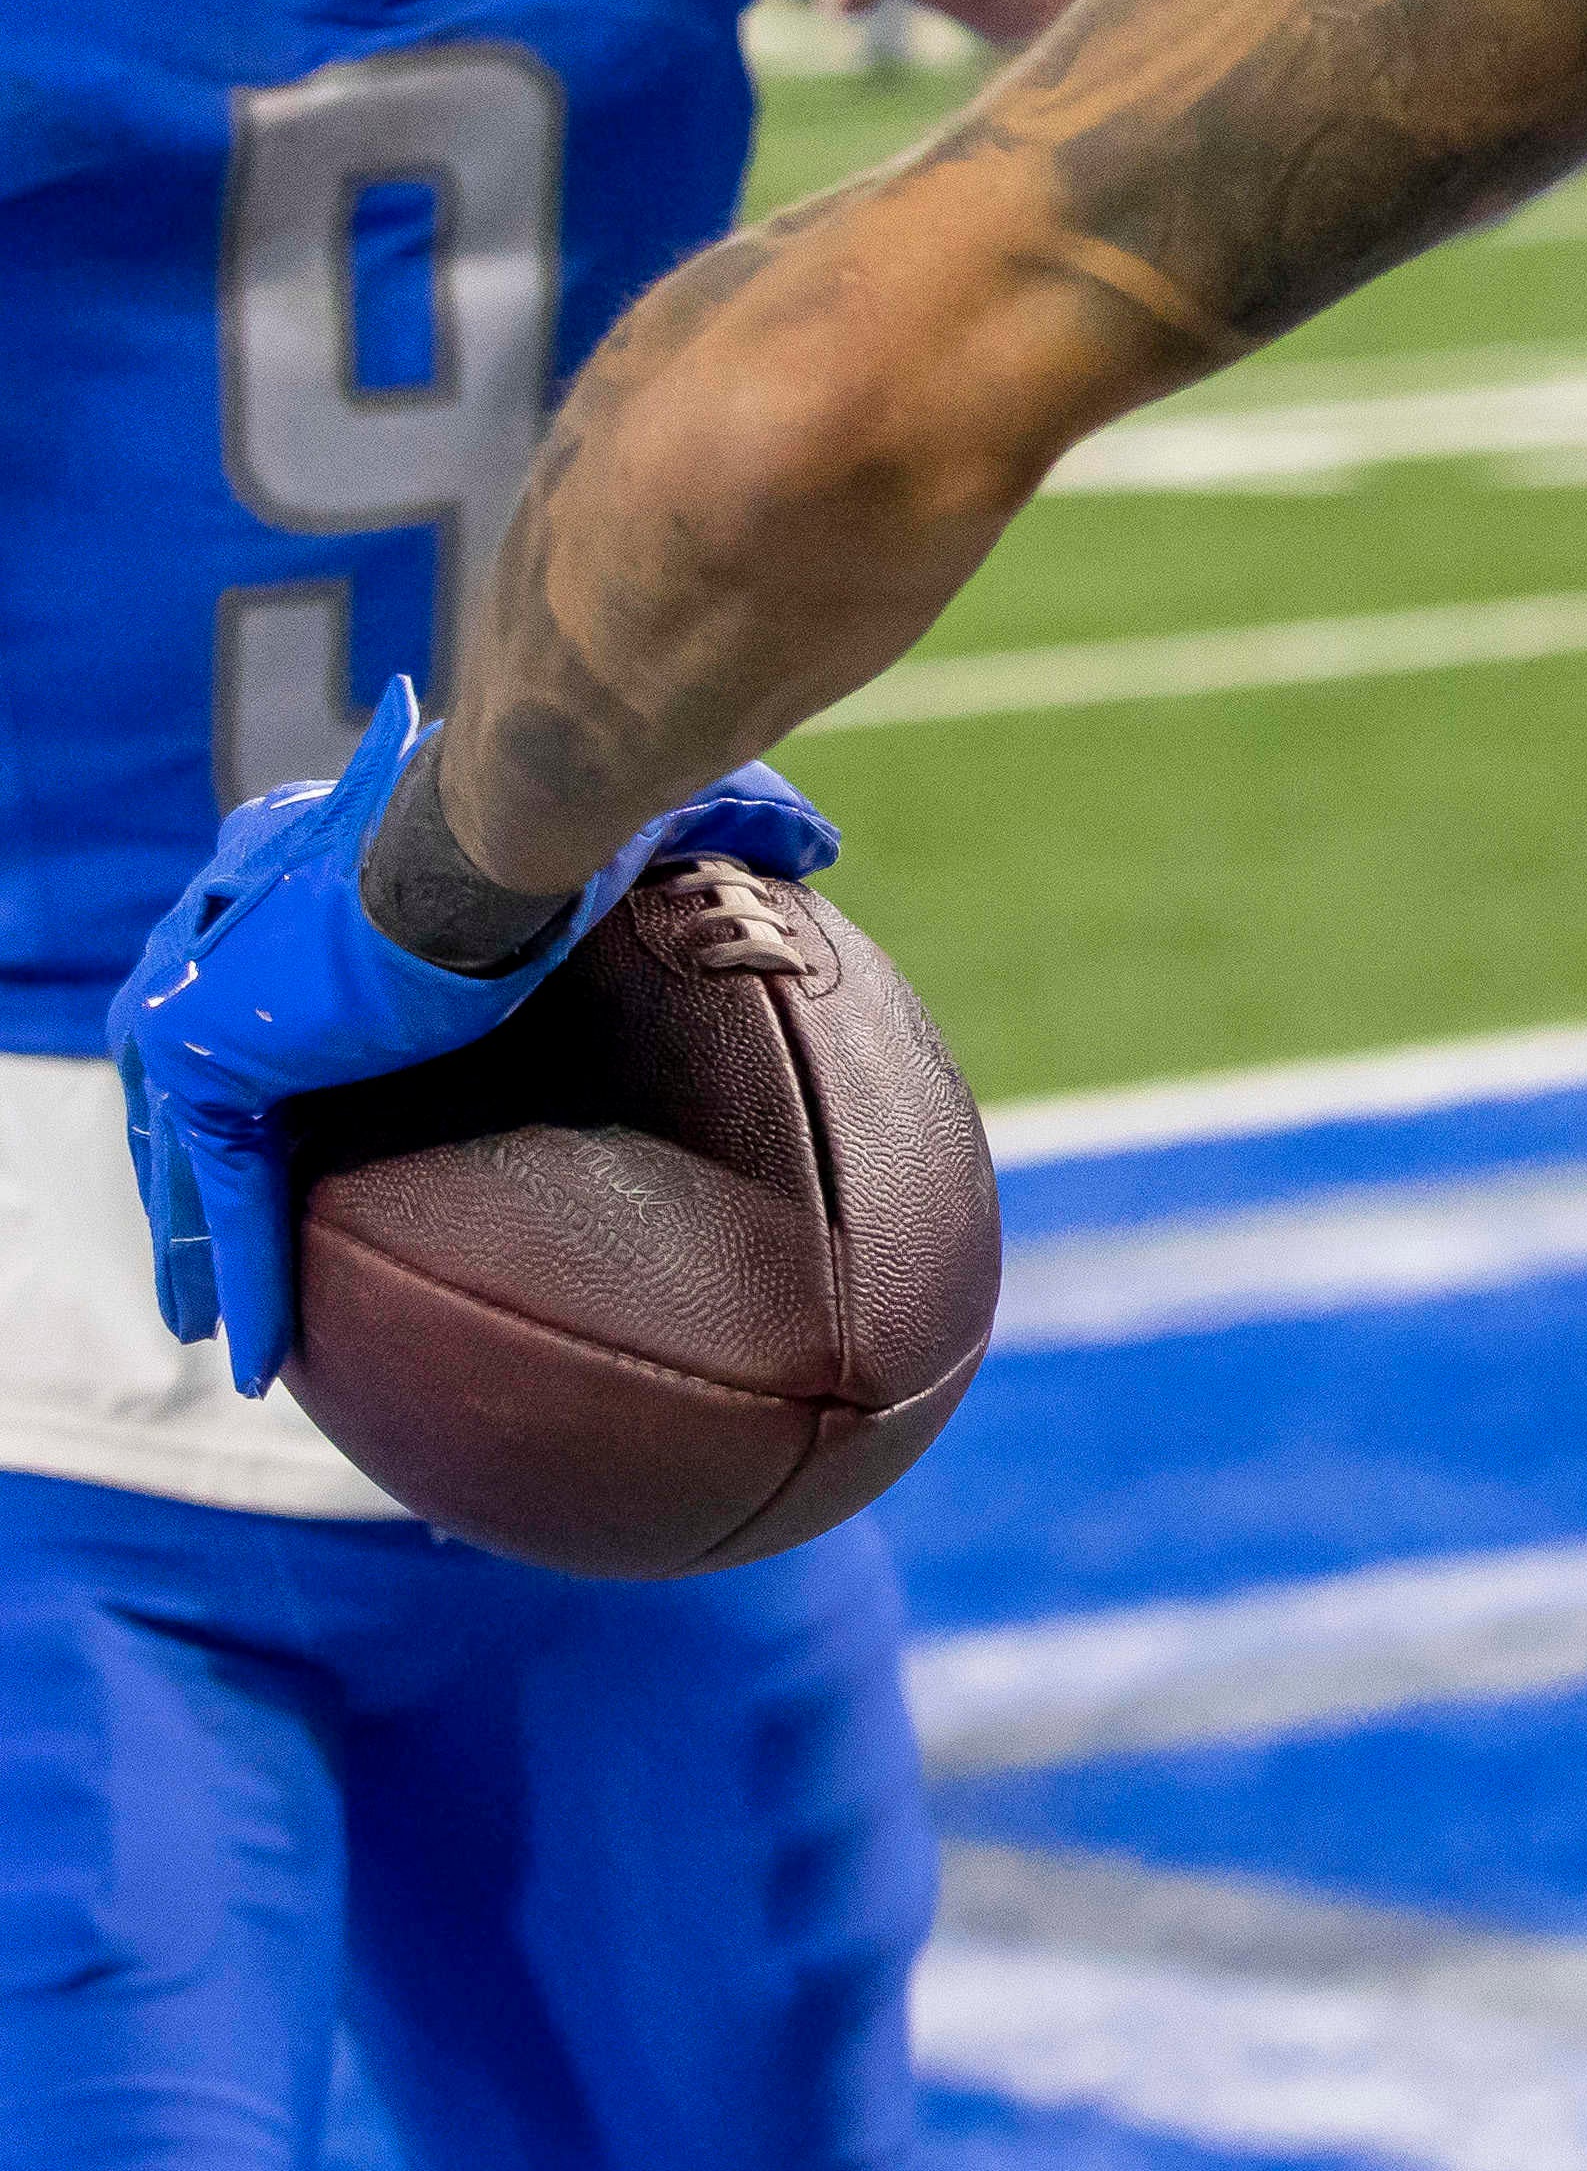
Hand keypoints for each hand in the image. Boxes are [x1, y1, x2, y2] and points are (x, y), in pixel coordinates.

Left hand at [112, 693, 838, 1394]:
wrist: (502, 828)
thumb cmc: (570, 813)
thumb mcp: (661, 825)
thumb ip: (728, 826)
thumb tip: (811, 848)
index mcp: (333, 874)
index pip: (300, 984)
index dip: (304, 1046)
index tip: (316, 1098)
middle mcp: (244, 932)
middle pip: (211, 1075)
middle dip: (215, 1150)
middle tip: (241, 1221)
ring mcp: (208, 998)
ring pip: (192, 1147)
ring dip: (199, 1232)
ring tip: (207, 1321)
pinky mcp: (205, 1055)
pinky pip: (222, 1191)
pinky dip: (235, 1271)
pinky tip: (245, 1357)